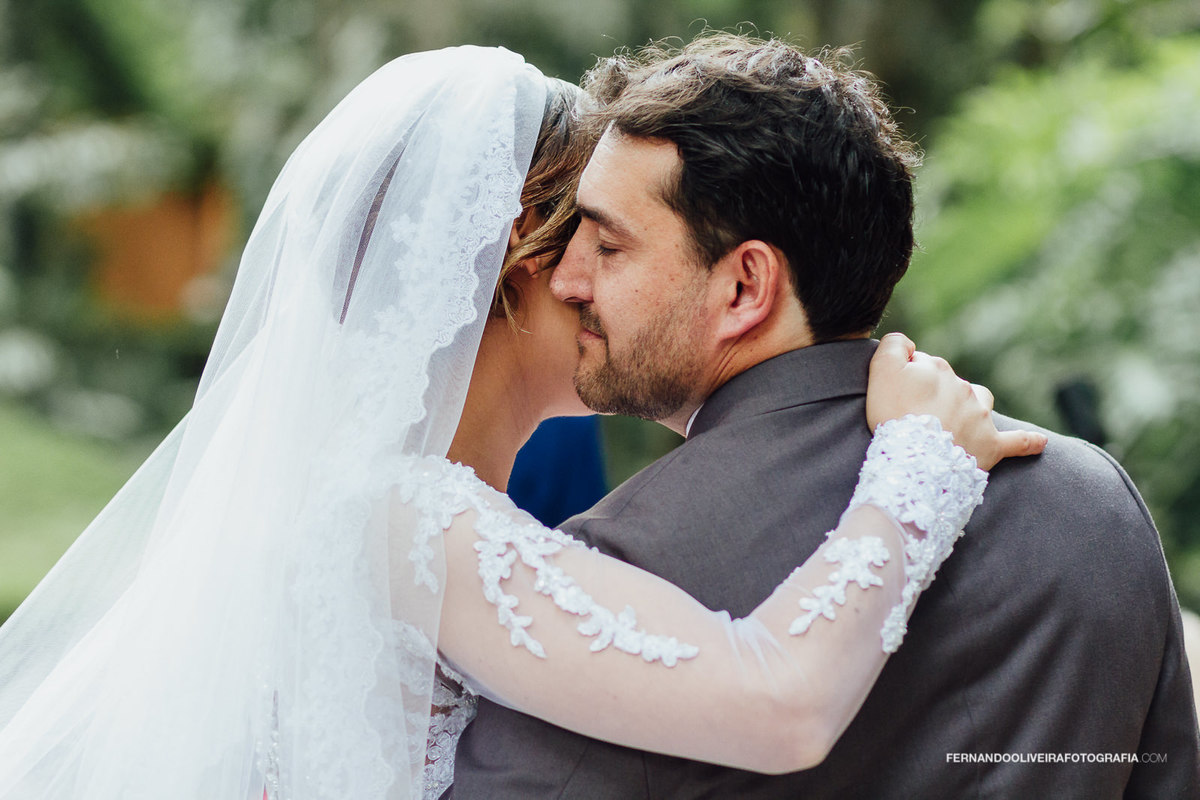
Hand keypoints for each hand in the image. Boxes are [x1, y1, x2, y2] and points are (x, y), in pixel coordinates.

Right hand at [866, 333, 1046, 470]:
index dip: (904, 379)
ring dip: (970, 408)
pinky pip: (1017, 442)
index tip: (893, 397)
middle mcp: (963, 387)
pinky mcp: (992, 445)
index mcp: (937, 368)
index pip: (920, 364)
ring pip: (979, 403)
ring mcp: (980, 416)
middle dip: (932, 395)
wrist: (916, 459)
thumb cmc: (894, 416)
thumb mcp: (882, 370)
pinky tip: (1041, 442)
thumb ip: (894, 345)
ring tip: (953, 424)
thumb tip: (909, 344)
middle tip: (909, 418)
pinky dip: (1028, 441)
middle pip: (947, 384)